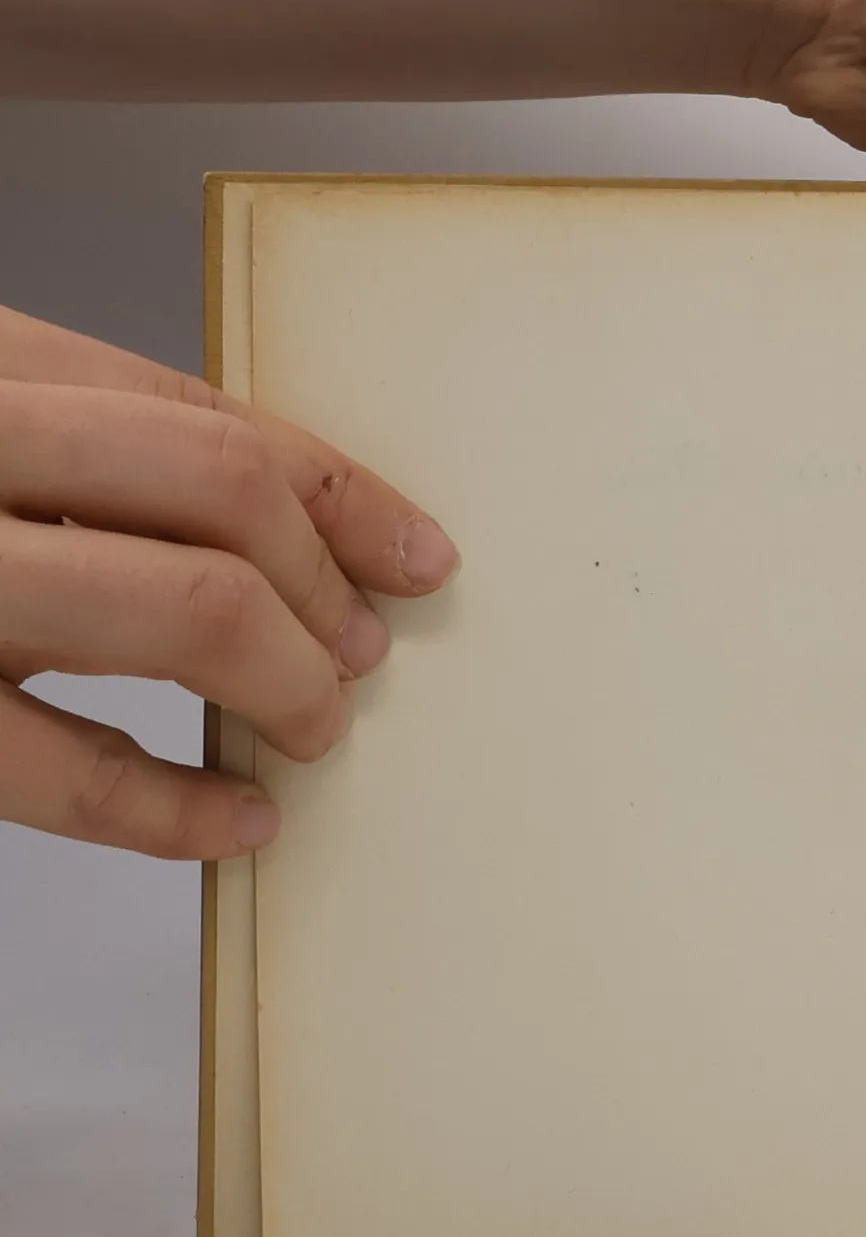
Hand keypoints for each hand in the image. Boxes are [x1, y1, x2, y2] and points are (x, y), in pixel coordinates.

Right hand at [0, 306, 457, 858]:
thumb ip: (88, 466)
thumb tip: (279, 542)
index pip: (200, 416)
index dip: (340, 494)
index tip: (419, 556)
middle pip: (220, 490)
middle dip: (323, 582)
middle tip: (364, 652)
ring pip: (186, 606)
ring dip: (290, 676)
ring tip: (316, 725)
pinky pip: (75, 772)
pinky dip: (180, 809)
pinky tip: (235, 820)